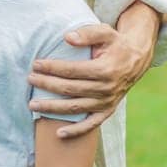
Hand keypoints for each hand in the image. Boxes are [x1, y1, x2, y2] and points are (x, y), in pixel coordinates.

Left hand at [28, 6, 156, 139]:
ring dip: (53, 108)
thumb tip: (67, 37)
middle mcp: (106, 88)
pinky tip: (59, 134)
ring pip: (76, 108)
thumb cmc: (116, 44)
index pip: (72, 70)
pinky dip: (76, 131)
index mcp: (106, 69)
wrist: (137, 59)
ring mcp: (107, 102)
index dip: (52, 68)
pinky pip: (91, 124)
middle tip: (30, 79)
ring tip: (32, 105)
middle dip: (47, 84)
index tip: (36, 64)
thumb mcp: (106, 32)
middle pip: (70, 89)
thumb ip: (87, 33)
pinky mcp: (108, 110)